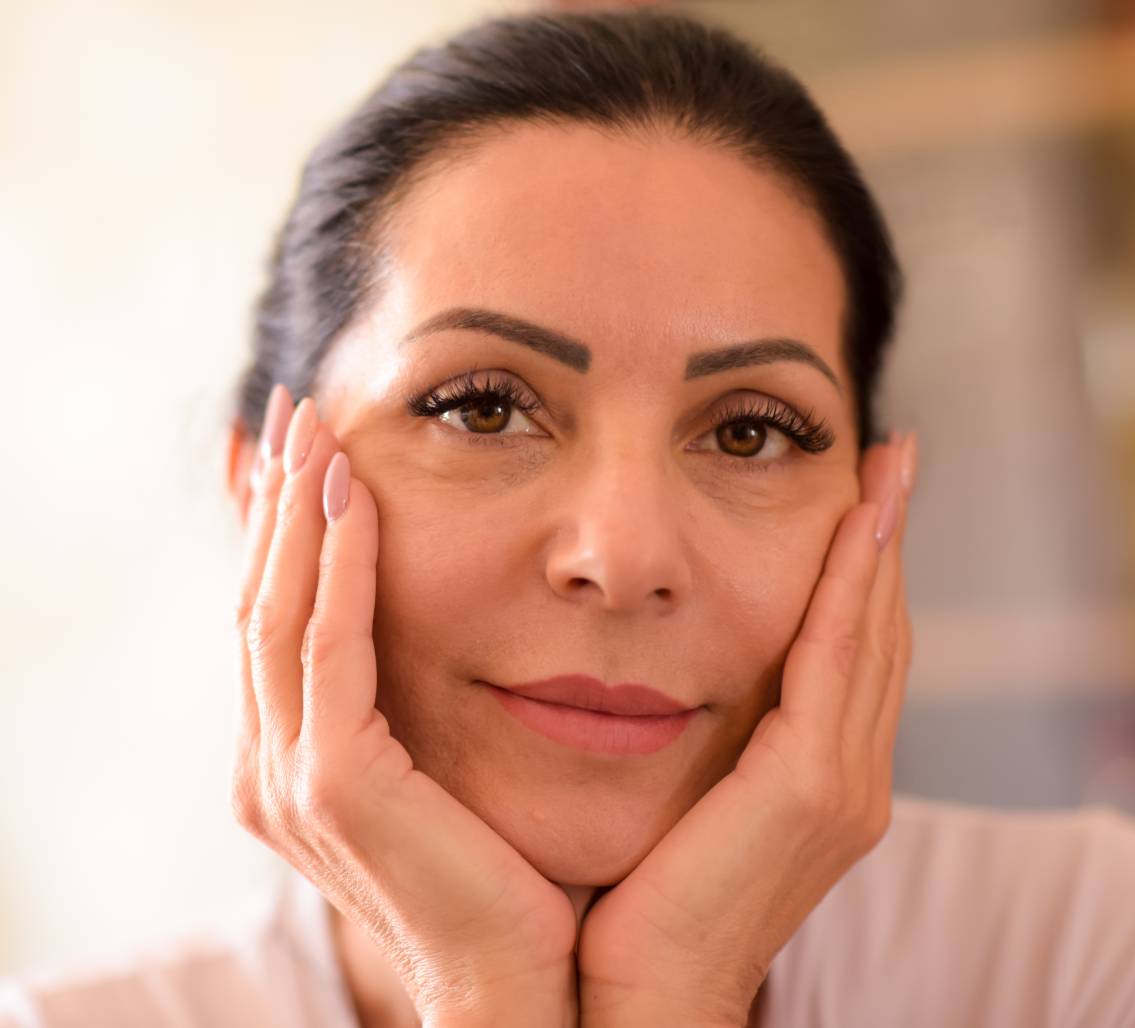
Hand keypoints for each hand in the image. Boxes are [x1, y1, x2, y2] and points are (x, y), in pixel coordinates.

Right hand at [231, 385, 579, 1027]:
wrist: (526, 982)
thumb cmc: (508, 872)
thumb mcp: (451, 765)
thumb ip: (420, 701)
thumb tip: (446, 623)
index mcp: (301, 760)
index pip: (278, 618)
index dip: (283, 530)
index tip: (304, 450)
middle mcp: (277, 765)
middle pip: (261, 602)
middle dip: (277, 502)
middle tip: (300, 412)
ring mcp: (294, 779)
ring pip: (278, 613)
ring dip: (296, 514)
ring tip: (318, 428)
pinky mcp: (336, 787)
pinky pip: (330, 650)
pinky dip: (339, 566)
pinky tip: (358, 496)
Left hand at [575, 432, 916, 1027]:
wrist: (637, 998)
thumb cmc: (638, 899)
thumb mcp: (681, 797)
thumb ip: (701, 738)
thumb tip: (657, 669)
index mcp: (819, 778)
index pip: (851, 650)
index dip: (861, 572)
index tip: (861, 497)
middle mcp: (851, 777)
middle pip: (877, 632)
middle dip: (886, 542)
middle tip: (891, 460)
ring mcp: (843, 786)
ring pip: (870, 636)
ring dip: (878, 548)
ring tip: (884, 471)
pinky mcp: (812, 790)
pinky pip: (835, 663)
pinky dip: (849, 590)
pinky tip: (853, 525)